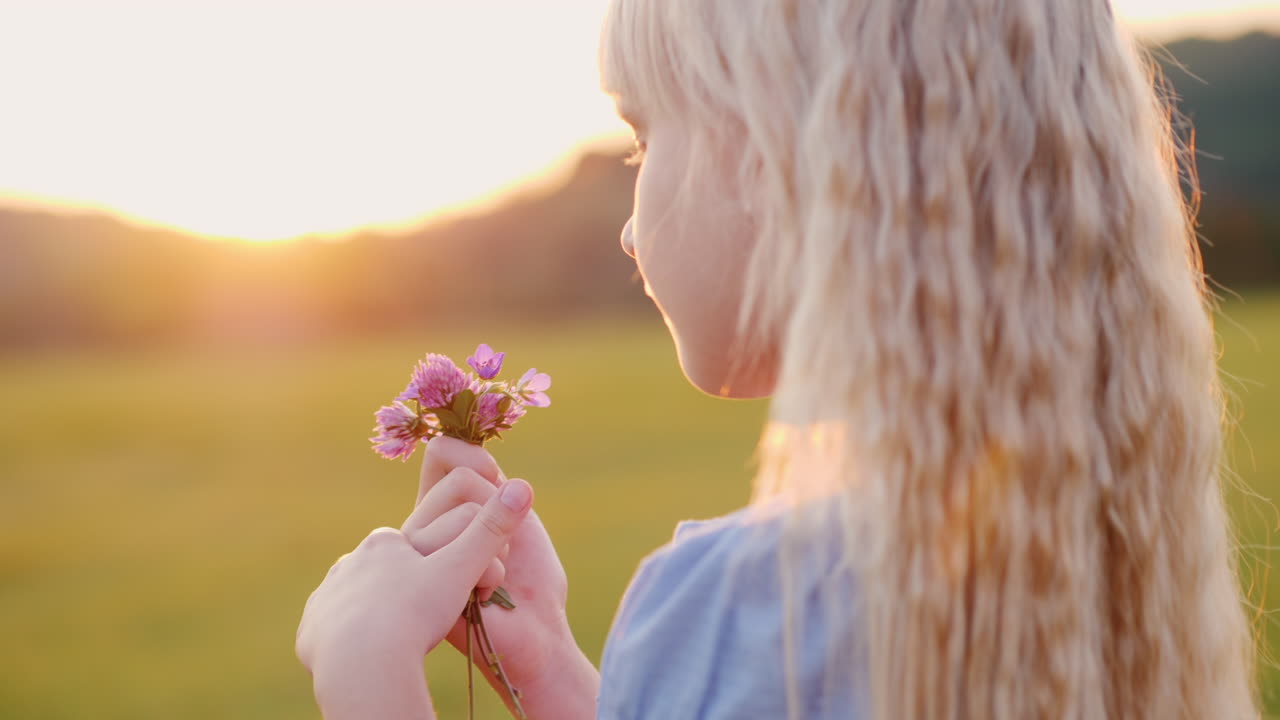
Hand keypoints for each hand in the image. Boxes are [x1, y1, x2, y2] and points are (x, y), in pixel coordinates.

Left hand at [296, 477, 532, 687]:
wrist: (359, 661)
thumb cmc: (415, 612)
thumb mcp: (462, 569)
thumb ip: (493, 529)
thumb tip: (523, 486)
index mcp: (386, 542)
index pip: (420, 544)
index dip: (442, 565)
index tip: (452, 591)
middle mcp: (350, 561)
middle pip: (389, 571)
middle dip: (410, 588)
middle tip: (428, 617)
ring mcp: (328, 594)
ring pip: (360, 600)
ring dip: (381, 614)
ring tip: (402, 638)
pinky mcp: (312, 629)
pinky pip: (332, 631)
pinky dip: (352, 641)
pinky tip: (369, 656)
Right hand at [403, 437, 590, 710]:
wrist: (537, 633)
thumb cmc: (529, 578)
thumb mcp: (514, 515)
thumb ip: (490, 482)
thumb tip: (460, 443)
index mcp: (444, 505)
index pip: (441, 452)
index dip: (473, 456)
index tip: (497, 480)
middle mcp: (425, 524)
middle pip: (459, 478)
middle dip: (499, 509)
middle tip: (502, 548)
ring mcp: (418, 553)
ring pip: (464, 512)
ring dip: (498, 544)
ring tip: (493, 578)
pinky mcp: (422, 581)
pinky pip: (461, 549)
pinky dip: (491, 571)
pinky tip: (485, 598)